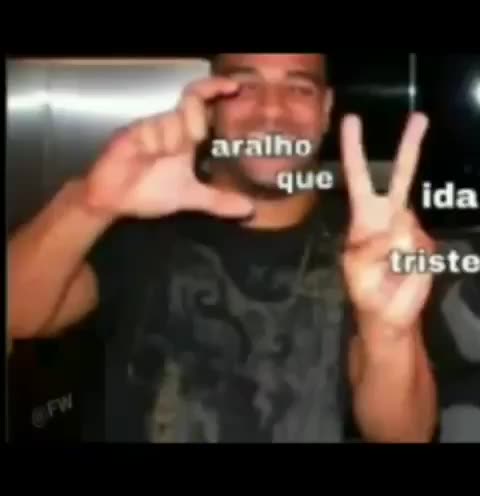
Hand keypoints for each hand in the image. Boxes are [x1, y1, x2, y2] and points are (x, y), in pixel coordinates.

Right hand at [84, 77, 251, 218]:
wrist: (115, 201)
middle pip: (192, 104)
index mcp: (185, 137)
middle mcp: (170, 127)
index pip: (202, 104)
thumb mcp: (190, 198)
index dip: (216, 90)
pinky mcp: (132, 133)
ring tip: (160, 160)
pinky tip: (148, 156)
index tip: (234, 88)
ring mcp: (151, 128)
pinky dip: (157, 144)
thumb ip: (218, 201)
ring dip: (174, 142)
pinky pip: (151, 130)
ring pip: (173, 120)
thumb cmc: (150, 192)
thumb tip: (249, 209)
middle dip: (197, 122)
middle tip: (194, 142)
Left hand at [341, 113, 434, 333]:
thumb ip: (372, 246)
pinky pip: (420, 246)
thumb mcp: (356, 267)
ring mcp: (411, 228)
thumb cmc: (364, 288)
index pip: (358, 177)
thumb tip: (397, 226)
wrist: (388, 313)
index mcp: (363, 216)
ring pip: (408, 223)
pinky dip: (411, 262)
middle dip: (409, 148)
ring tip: (389, 271)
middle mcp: (389, 215)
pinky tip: (404, 272)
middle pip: (400, 177)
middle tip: (419, 118)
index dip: (354, 150)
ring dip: (397, 249)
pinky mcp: (427, 245)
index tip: (352, 120)